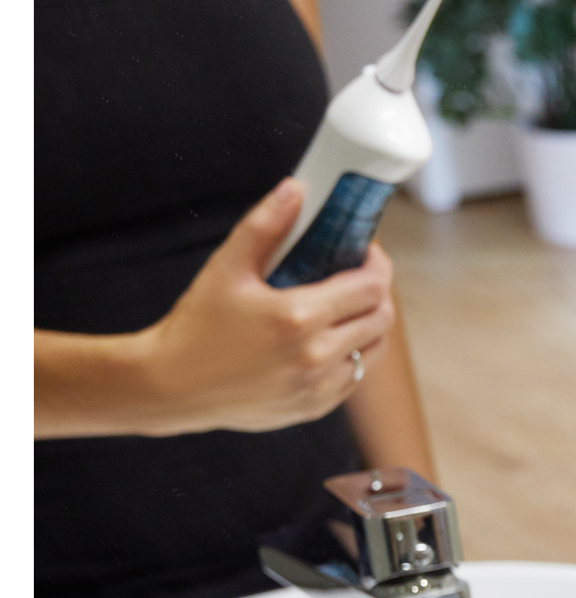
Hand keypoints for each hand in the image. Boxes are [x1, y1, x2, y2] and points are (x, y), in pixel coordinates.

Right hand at [131, 177, 396, 435]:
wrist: (171, 387)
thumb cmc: (196, 325)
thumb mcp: (226, 268)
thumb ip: (264, 226)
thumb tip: (296, 189)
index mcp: (299, 318)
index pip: (372, 287)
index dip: (377, 265)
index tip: (365, 253)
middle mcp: (316, 356)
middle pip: (381, 318)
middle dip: (376, 292)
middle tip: (356, 276)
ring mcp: (319, 387)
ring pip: (374, 349)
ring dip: (370, 325)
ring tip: (347, 307)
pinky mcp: (315, 407)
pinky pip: (355, 378)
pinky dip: (353, 355)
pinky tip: (330, 340)